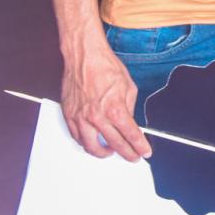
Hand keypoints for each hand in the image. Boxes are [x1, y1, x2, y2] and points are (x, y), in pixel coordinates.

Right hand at [61, 42, 149, 160]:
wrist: (84, 57)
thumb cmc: (105, 67)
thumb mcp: (128, 86)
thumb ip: (130, 107)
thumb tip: (130, 121)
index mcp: (115, 109)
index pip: (131, 135)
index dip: (140, 146)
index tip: (145, 152)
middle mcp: (97, 116)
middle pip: (114, 145)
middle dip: (126, 154)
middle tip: (132, 157)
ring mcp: (81, 118)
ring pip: (92, 147)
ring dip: (103, 153)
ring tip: (111, 151)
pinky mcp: (70, 116)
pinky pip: (77, 137)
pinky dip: (86, 143)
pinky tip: (92, 142)